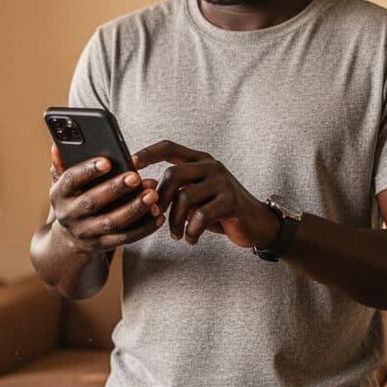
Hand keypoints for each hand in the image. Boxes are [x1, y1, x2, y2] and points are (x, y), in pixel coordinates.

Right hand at [48, 145, 163, 252]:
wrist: (69, 238)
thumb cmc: (73, 199)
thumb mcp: (64, 183)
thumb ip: (63, 165)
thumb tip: (57, 146)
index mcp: (59, 194)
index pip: (70, 180)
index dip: (87, 170)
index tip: (107, 161)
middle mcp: (69, 215)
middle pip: (92, 202)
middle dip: (115, 189)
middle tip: (136, 177)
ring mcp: (86, 232)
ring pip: (111, 222)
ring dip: (133, 209)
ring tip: (152, 195)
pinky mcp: (102, 245)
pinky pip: (125, 238)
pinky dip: (143, 228)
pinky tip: (158, 215)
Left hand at [132, 140, 279, 247]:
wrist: (256, 223)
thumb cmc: (220, 210)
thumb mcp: (196, 196)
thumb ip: (176, 191)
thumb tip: (144, 193)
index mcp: (200, 160)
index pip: (169, 148)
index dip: (148, 153)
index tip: (130, 163)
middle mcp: (211, 166)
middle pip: (173, 175)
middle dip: (160, 200)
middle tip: (157, 218)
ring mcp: (222, 182)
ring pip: (184, 197)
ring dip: (174, 221)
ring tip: (175, 234)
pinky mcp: (231, 201)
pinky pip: (200, 215)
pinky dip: (191, 231)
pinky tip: (191, 239)